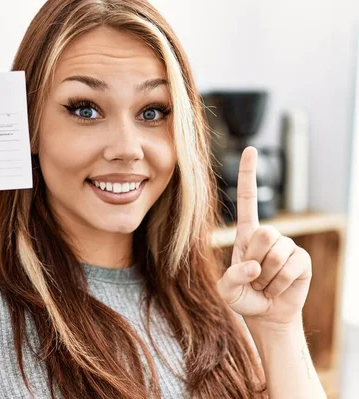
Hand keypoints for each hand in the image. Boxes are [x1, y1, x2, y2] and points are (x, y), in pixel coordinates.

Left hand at [217, 147, 311, 327]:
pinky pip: (290, 267)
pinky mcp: (302, 259)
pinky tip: (279, 286)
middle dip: (255, 259)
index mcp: (246, 234)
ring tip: (266, 282)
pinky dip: (280, 282)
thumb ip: (232, 278)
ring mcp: (287, 245)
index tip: (250, 149)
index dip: (248, 174)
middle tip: (255, 275)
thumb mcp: (227, 290)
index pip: (248, 198)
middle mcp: (268, 234)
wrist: (267, 314)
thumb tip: (254, 267)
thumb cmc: (244, 297)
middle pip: (264, 233)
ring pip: (276, 253)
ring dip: (267, 276)